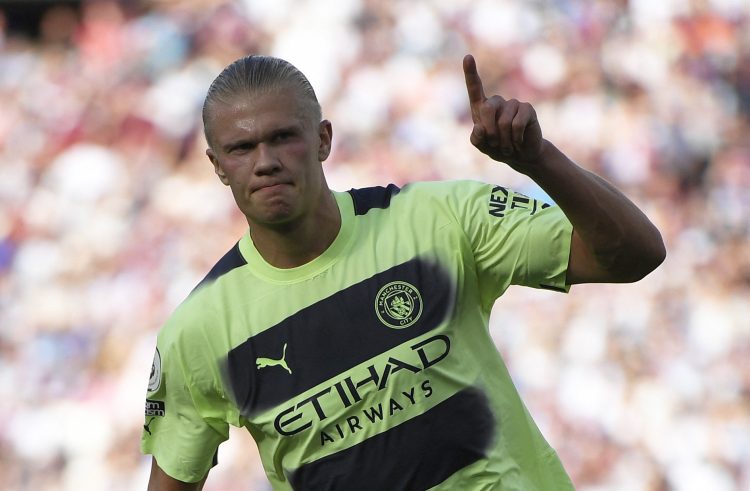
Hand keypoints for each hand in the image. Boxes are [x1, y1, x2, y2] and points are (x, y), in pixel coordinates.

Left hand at [463, 54, 544, 172]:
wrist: (521, 155)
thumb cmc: (498, 148)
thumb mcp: (482, 146)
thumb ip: (476, 139)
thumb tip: (479, 128)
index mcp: (482, 108)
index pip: (474, 88)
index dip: (470, 73)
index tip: (468, 57)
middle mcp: (497, 102)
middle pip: (487, 109)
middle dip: (489, 132)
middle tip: (495, 145)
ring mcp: (513, 104)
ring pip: (503, 122)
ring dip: (504, 140)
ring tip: (508, 146)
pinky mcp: (527, 109)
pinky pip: (517, 125)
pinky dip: (515, 139)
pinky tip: (519, 141)